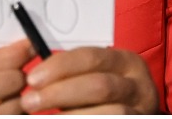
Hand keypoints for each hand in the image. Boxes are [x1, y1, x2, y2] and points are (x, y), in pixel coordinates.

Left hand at [20, 47, 158, 113]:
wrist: (133, 112)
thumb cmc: (103, 92)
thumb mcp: (96, 74)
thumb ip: (73, 70)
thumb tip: (35, 74)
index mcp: (126, 61)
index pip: (91, 57)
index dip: (59, 67)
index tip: (32, 78)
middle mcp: (138, 84)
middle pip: (98, 86)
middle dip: (59, 93)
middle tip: (30, 101)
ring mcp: (141, 108)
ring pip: (108, 112)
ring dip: (71, 115)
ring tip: (48, 117)